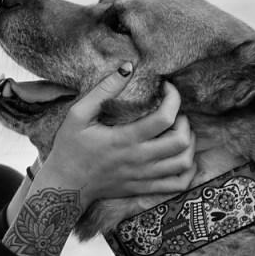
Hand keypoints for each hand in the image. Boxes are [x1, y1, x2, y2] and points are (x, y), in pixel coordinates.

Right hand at [37, 63, 195, 208]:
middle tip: (174, 112)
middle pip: (181, 141)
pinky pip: (178, 185)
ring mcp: (144, 176)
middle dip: (184, 120)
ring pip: (184, 163)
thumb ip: (104, 89)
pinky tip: (181, 158)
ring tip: (178, 132)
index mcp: (125, 139)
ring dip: (189, 144)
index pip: (165, 118)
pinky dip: (187, 171)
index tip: (166, 88)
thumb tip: (128, 66)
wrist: (66, 185)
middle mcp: (139, 159)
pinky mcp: (144, 188)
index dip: (173, 98)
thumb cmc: (70, 148)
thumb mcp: (78, 114)